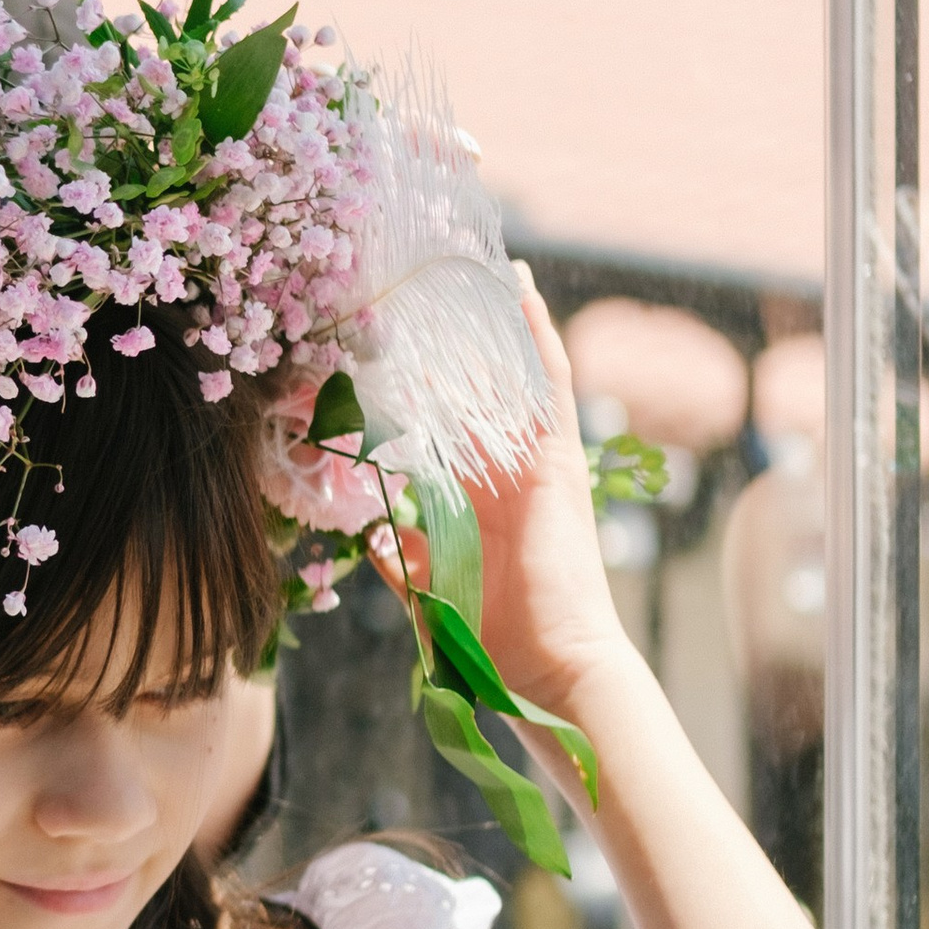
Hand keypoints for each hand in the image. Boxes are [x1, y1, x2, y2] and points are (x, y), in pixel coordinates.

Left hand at [369, 275, 627, 718]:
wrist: (550, 666)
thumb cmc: (496, 643)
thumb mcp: (429, 593)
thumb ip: (401, 560)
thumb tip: (370, 532)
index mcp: (474, 503)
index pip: (440, 434)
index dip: (413, 396)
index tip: (376, 360)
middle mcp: (504, 475)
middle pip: (470, 394)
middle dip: (443, 345)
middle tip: (410, 289)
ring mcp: (533, 463)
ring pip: (504, 376)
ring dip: (486, 323)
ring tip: (466, 263)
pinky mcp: (557, 460)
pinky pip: (547, 384)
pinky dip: (535, 334)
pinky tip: (518, 287)